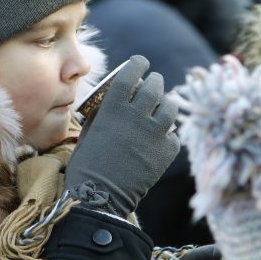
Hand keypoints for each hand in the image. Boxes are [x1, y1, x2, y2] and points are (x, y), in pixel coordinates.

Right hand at [65, 55, 178, 217]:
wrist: (100, 197)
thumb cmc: (86, 167)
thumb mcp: (87, 134)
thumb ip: (100, 117)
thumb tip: (105, 107)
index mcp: (114, 107)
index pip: (131, 73)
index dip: (138, 64)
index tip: (141, 62)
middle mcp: (137, 115)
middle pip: (155, 87)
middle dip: (155, 82)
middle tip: (153, 84)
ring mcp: (155, 133)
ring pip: (170, 108)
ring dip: (166, 105)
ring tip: (162, 108)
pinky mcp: (166, 152)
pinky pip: (174, 136)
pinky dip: (168, 135)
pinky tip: (161, 140)